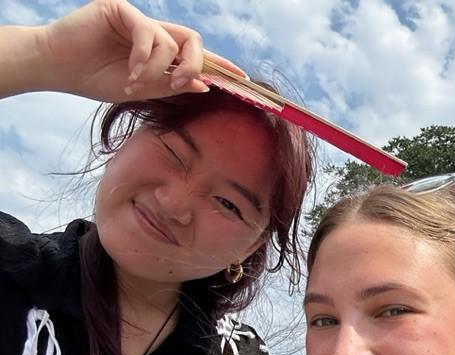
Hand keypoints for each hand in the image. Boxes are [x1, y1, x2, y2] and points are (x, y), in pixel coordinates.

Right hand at [35, 0, 243, 101]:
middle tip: (178, 83)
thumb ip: (172, 84)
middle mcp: (153, 32)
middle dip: (195, 65)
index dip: (220, 64)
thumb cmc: (95, 78)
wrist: (57, 69)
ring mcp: (138, 19)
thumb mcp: (142, 89)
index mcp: (160, 51)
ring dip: (158, 69)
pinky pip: (148, 33)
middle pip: (194, 41)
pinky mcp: (121, 9)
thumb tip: (205, 84)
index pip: (197, 54)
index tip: (243, 78)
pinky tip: (129, 71)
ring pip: (170, 42)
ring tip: (135, 82)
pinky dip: (144, 57)